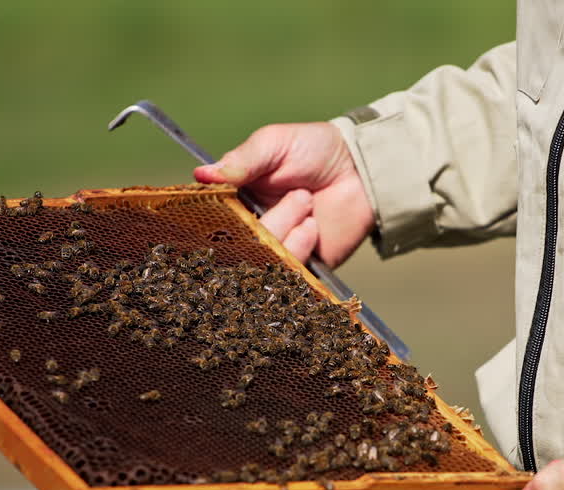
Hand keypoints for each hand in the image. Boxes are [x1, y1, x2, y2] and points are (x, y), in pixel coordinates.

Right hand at [193, 122, 374, 266]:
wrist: (362, 169)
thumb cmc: (316, 148)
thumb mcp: (273, 144)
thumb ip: (240, 161)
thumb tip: (201, 174)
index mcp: (238, 199)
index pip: (213, 217)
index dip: (216, 214)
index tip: (233, 202)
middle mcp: (253, 228)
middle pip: (237, 242)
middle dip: (268, 220)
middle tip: (299, 195)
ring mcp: (276, 248)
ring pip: (262, 257)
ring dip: (287, 229)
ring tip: (308, 205)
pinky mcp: (301, 267)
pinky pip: (287, 272)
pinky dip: (299, 248)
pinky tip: (313, 227)